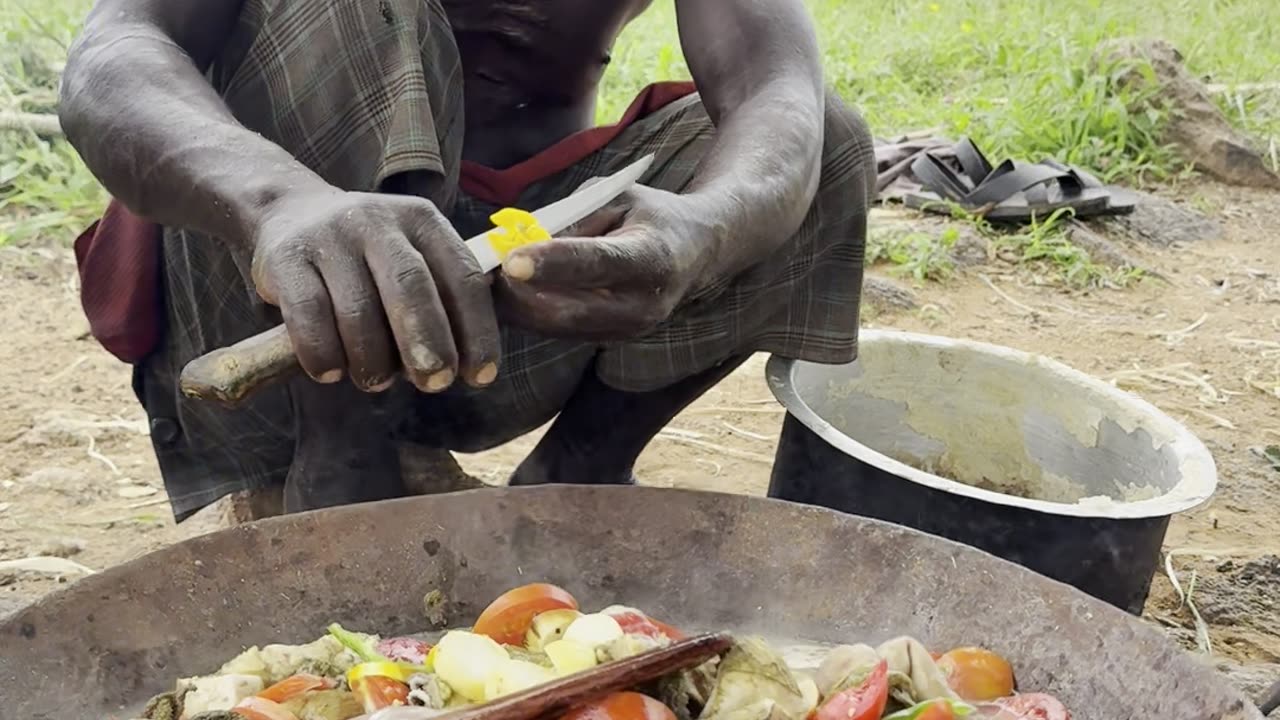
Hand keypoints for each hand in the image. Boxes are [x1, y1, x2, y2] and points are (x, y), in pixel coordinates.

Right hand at [250, 189, 499, 392]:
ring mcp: (330, 236)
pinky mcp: (286, 257)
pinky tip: (331, 371)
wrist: (291, 213)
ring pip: (358, 308)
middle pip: (411, 286)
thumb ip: (441, 297)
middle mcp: (379, 221)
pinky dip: (323, 352)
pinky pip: (308, 315)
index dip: (476, 330)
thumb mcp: (412, 255)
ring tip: (375, 381)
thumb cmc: (368, 257)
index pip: (462, 276)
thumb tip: (469, 365)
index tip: (480, 376)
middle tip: (434, 383)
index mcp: (423, 222)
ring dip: (372, 358)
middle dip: (427, 343)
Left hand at [495, 185, 719, 339]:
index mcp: (652, 257)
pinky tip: (506, 289)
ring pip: (553, 325)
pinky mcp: (607, 341)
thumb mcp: (616, 198)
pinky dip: (525, 311)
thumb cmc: (649, 216)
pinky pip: (555, 330)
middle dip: (516, 292)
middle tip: (481, 265)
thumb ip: (572, 219)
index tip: (511, 260)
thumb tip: (519, 239)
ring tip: (486, 273)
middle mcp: (642, 305)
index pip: (597, 264)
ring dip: (514, 304)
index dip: (552, 262)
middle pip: (566, 309)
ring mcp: (625, 331)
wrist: (693, 254)